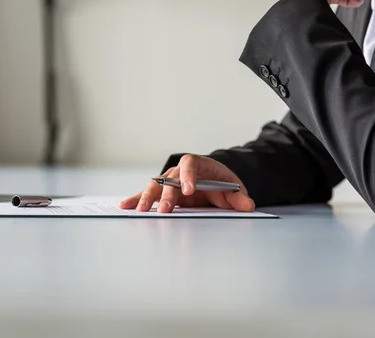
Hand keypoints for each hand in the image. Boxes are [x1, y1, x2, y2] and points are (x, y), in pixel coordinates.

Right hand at [120, 154, 255, 213]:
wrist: (213, 181)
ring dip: (147, 198)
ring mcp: (168, 181)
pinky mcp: (162, 192)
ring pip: (155, 186)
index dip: (188, 176)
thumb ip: (239, 198)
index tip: (189, 190)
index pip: (190, 164)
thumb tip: (248, 205)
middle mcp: (179, 171)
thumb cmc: (221, 183)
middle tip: (166, 210)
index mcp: (198, 164)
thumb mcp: (233, 189)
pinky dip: (136, 199)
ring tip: (142, 210)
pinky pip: (147, 194)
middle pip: (169, 178)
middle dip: (167, 194)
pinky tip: (126, 206)